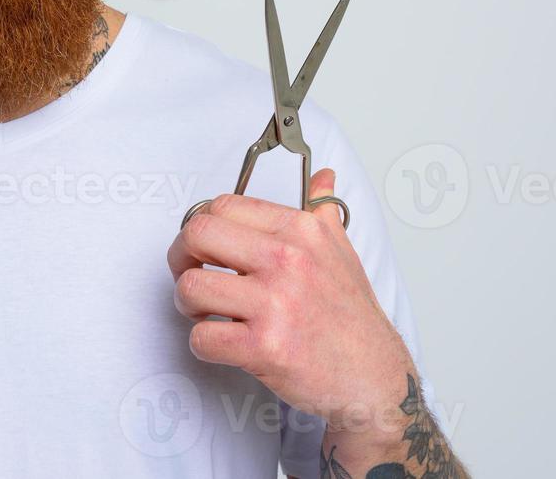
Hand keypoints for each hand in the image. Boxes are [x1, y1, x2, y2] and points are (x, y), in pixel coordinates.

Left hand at [167, 168, 414, 439]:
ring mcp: (275, 303)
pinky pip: (202, 338)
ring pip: (191, 287)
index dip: (201, 224)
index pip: (223, 205)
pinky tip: (223, 342)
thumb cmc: (351, 319)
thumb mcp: (342, 253)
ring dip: (188, 304)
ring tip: (207, 312)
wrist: (373, 378)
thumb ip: (322, 212)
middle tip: (192, 274)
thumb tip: (323, 176)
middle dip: (182, 257)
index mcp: (301, 231)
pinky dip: (203, 344)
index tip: (203, 245)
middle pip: (196, 235)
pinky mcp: (264, 347)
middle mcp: (287, 260)